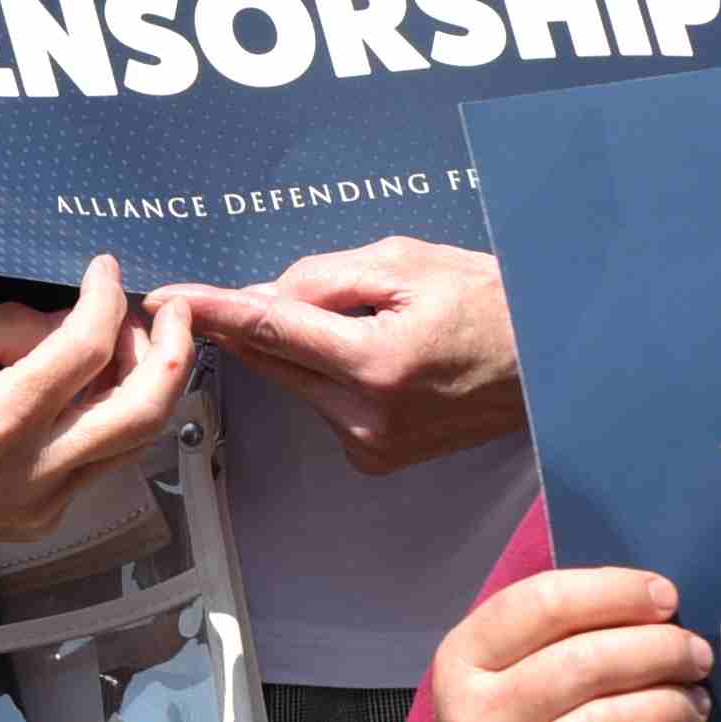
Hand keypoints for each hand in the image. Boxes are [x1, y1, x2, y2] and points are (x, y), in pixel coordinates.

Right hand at [0, 257, 194, 550]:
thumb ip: (4, 326)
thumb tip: (68, 319)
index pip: (87, 347)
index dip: (107, 297)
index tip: (105, 271)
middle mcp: (31, 473)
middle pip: (144, 409)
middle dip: (172, 349)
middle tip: (171, 310)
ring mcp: (42, 504)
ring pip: (135, 442)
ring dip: (149, 385)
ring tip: (133, 342)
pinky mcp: (42, 518)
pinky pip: (101, 463)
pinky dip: (113, 417)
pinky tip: (97, 388)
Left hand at [168, 236, 521, 474]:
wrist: (552, 366)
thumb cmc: (492, 304)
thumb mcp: (408, 264)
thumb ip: (325, 279)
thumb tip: (263, 295)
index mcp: (376, 363)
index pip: (271, 331)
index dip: (214, 309)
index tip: (168, 298)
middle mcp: (366, 416)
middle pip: (274, 360)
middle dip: (260, 321)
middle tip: (283, 289)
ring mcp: (371, 445)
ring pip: (296, 382)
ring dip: (302, 347)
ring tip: (370, 320)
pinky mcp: (376, 457)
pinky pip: (323, 403)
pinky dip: (327, 374)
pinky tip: (374, 354)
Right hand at [421, 560, 713, 721]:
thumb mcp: (503, 676)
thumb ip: (557, 632)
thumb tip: (655, 599)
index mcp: (461, 662)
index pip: (542, 604)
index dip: (615, 593)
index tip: (667, 597)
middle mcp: (471, 721)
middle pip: (584, 664)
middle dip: (659, 650)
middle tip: (697, 655)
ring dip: (670, 705)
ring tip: (697, 702)